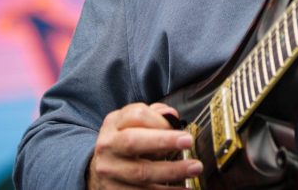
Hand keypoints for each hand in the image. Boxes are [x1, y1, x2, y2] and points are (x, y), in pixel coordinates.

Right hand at [87, 102, 202, 188]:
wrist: (102, 168)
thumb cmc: (125, 141)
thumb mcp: (132, 124)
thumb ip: (154, 116)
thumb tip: (172, 117)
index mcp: (114, 123)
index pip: (137, 115)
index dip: (160, 121)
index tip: (179, 128)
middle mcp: (108, 145)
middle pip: (134, 142)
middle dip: (164, 141)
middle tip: (189, 141)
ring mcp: (109, 170)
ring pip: (141, 172)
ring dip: (171, 171)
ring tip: (194, 168)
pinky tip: (182, 189)